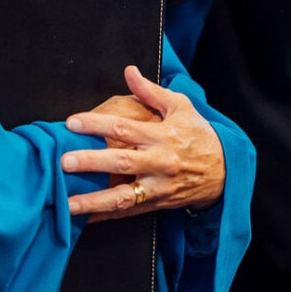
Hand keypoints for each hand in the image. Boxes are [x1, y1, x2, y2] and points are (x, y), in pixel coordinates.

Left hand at [60, 66, 224, 219]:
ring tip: (67, 203)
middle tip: (65, 162)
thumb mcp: (181, 107)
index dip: (96, 124)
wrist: (225, 172)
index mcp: (162, 136)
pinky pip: (127, 213)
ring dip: (93, 201)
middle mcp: (158, 163)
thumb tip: (129, 71)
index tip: (72, 122)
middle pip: (121, 163)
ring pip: (122, 197)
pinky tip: (82, 220)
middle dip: (91, 162)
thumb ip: (151, 91)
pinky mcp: (156, 205)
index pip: (124, 128)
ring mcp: (157, 188)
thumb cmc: (199, 135)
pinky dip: (104, 217)